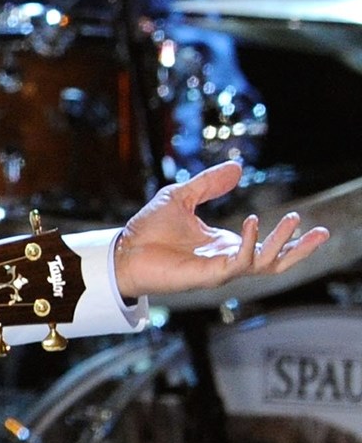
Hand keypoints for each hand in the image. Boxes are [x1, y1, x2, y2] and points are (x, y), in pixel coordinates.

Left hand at [113, 160, 330, 300]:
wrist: (121, 250)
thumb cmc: (147, 230)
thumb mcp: (182, 197)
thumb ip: (210, 184)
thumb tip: (238, 168)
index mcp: (224, 245)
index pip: (265, 246)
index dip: (288, 238)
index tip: (306, 222)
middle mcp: (225, 260)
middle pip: (273, 262)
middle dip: (298, 249)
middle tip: (322, 232)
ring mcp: (218, 270)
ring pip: (262, 264)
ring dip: (280, 245)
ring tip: (293, 221)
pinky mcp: (205, 275)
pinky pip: (236, 264)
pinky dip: (248, 244)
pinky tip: (251, 223)